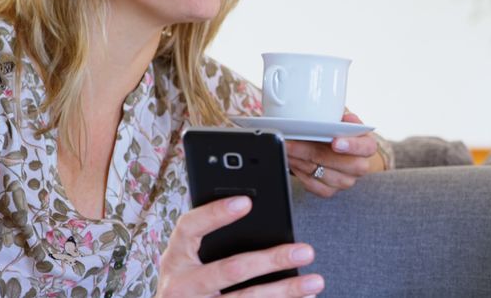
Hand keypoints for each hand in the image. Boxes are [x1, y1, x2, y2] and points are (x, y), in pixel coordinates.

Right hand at [157, 196, 323, 296]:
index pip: (189, 227)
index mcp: (175, 256)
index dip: (215, 213)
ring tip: (315, 281)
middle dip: (272, 260)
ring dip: (285, 291)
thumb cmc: (189, 277)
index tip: (246, 201)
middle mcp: (180, 285)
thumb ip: (213, 238)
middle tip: (306, 251)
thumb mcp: (190, 257)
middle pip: (230, 269)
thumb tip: (258, 214)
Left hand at [286, 110, 385, 197]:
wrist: (336, 150)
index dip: (351, 145)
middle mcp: (360, 166)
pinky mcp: (331, 190)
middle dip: (313, 152)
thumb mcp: (340, 117)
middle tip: (293, 142)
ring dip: (301, 161)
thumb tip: (344, 116)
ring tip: (286, 149)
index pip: (366, 147)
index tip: (335, 142)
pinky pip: (315, 186)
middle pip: (342, 164)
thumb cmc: (338, 131)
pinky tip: (292, 161)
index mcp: (367, 145)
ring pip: (324, 175)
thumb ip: (340, 114)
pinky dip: (300, 173)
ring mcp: (346, 181)